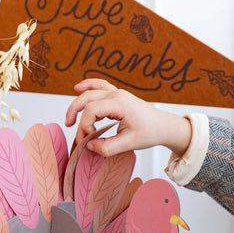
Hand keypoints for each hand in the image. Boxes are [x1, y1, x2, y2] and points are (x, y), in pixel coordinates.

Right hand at [65, 78, 191, 156]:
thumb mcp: (129, 144)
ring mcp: (117, 92)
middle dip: (75, 114)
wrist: (164, 126)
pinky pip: (100, 85)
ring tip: (70, 120)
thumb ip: (107, 147)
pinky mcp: (118, 95)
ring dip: (77, 104)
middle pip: (87, 99)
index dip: (84, 126)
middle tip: (70, 129)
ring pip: (90, 93)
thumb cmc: (150, 132)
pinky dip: (88, 85)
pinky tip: (77, 88)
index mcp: (120, 104)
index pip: (92, 111)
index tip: (87, 140)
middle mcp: (117, 94)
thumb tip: (89, 146)